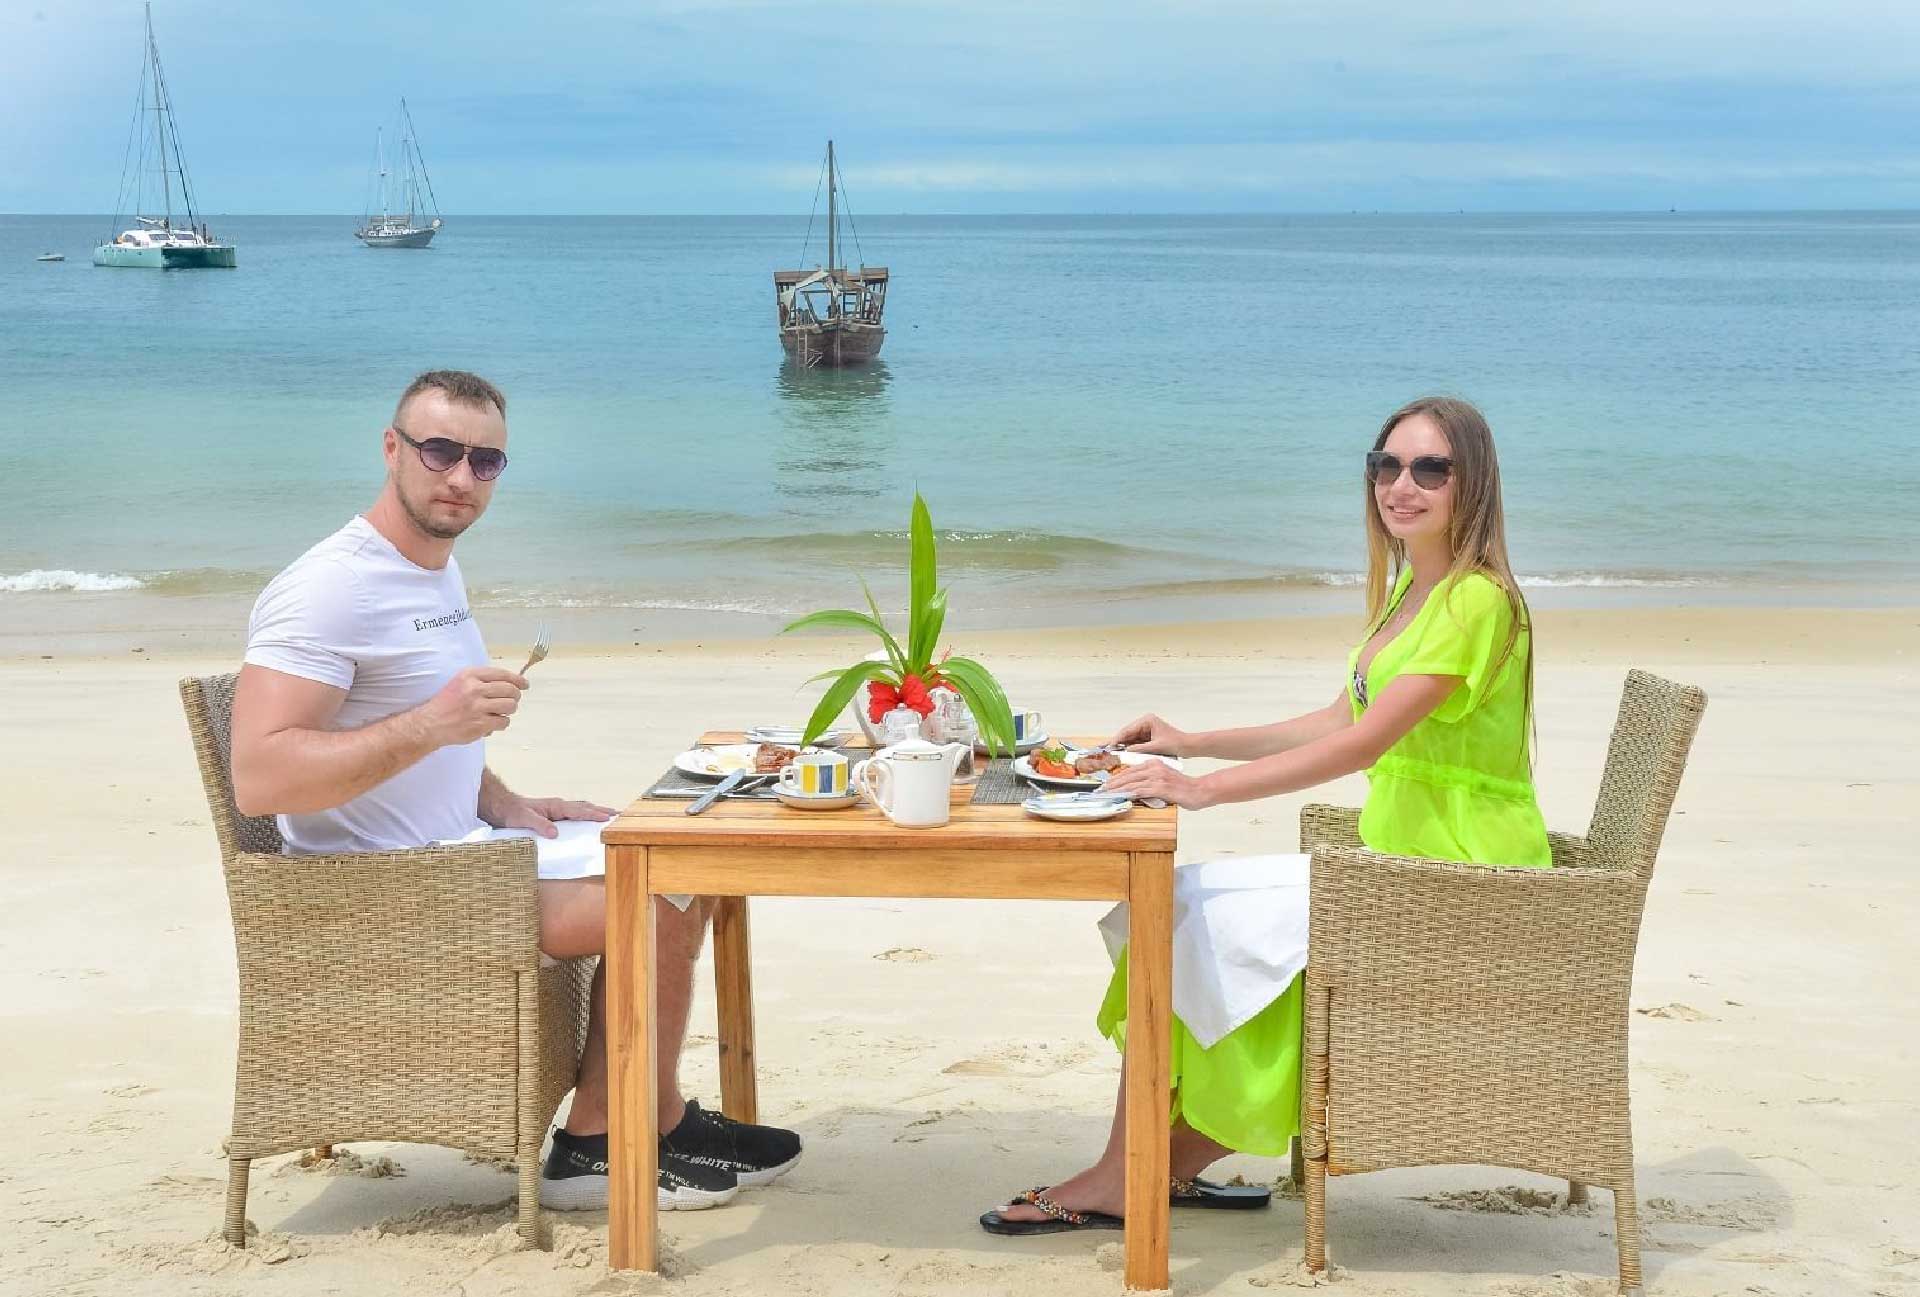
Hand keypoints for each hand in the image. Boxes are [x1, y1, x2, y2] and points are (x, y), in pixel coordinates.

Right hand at [421, 667, 526, 745]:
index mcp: (470, 676)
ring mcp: (478, 707)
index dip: (517, 680)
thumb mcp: (461, 682)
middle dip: (515, 696)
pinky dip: (502, 723)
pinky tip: (493, 722)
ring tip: (501, 712)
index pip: (502, 674)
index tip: (524, 684)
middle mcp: (474, 689)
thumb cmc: (447, 703)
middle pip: (510, 690)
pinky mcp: (480, 723)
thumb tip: (511, 683)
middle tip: (512, 701)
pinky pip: (504, 721)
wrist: (431, 723)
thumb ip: (482, 681)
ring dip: (509, 710)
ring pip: (510, 706)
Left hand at [495, 795, 615, 838]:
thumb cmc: (512, 812)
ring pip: (581, 809)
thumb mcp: (523, 819)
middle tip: (618, 815)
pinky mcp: (553, 814)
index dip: (594, 814)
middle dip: (601, 811)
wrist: (501, 806)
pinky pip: (574, 814)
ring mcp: (556, 809)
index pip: (579, 811)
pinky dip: (585, 814)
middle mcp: (558, 806)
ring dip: (595, 811)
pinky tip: (587, 820)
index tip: (608, 817)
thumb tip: (555, 833)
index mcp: (555, 806)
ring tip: (609, 815)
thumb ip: (539, 825)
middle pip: (585, 807)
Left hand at [1105, 758, 1213, 809]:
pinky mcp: (1161, 787)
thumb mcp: (1164, 781)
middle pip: (1128, 775)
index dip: (1117, 777)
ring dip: (1117, 789)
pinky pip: (1141, 790)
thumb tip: (1137, 789)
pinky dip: (1129, 793)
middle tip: (1102, 789)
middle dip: (1113, 783)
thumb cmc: (1183, 788)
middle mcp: (1155, 767)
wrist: (1200, 790)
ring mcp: (1157, 777)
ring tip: (1107, 793)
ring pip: (1132, 782)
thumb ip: (1151, 782)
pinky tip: (1121, 796)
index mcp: (1155, 763)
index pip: (1131, 770)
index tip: (1107, 783)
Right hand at [1109, 712, 1188, 756]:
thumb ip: (1139, 749)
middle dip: (1118, 742)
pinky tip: (1122, 754)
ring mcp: (1146, 729)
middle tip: (1107, 750)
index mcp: (1147, 720)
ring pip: (1130, 738)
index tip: (1109, 746)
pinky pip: (1136, 742)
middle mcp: (1145, 722)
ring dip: (1123, 746)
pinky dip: (1130, 748)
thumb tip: (1125, 751)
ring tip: (1112, 753)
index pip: (1128, 730)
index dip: (1117, 739)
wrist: (1187, 746)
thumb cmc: (1176, 744)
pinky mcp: (1148, 736)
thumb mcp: (1156, 747)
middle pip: (1127, 733)